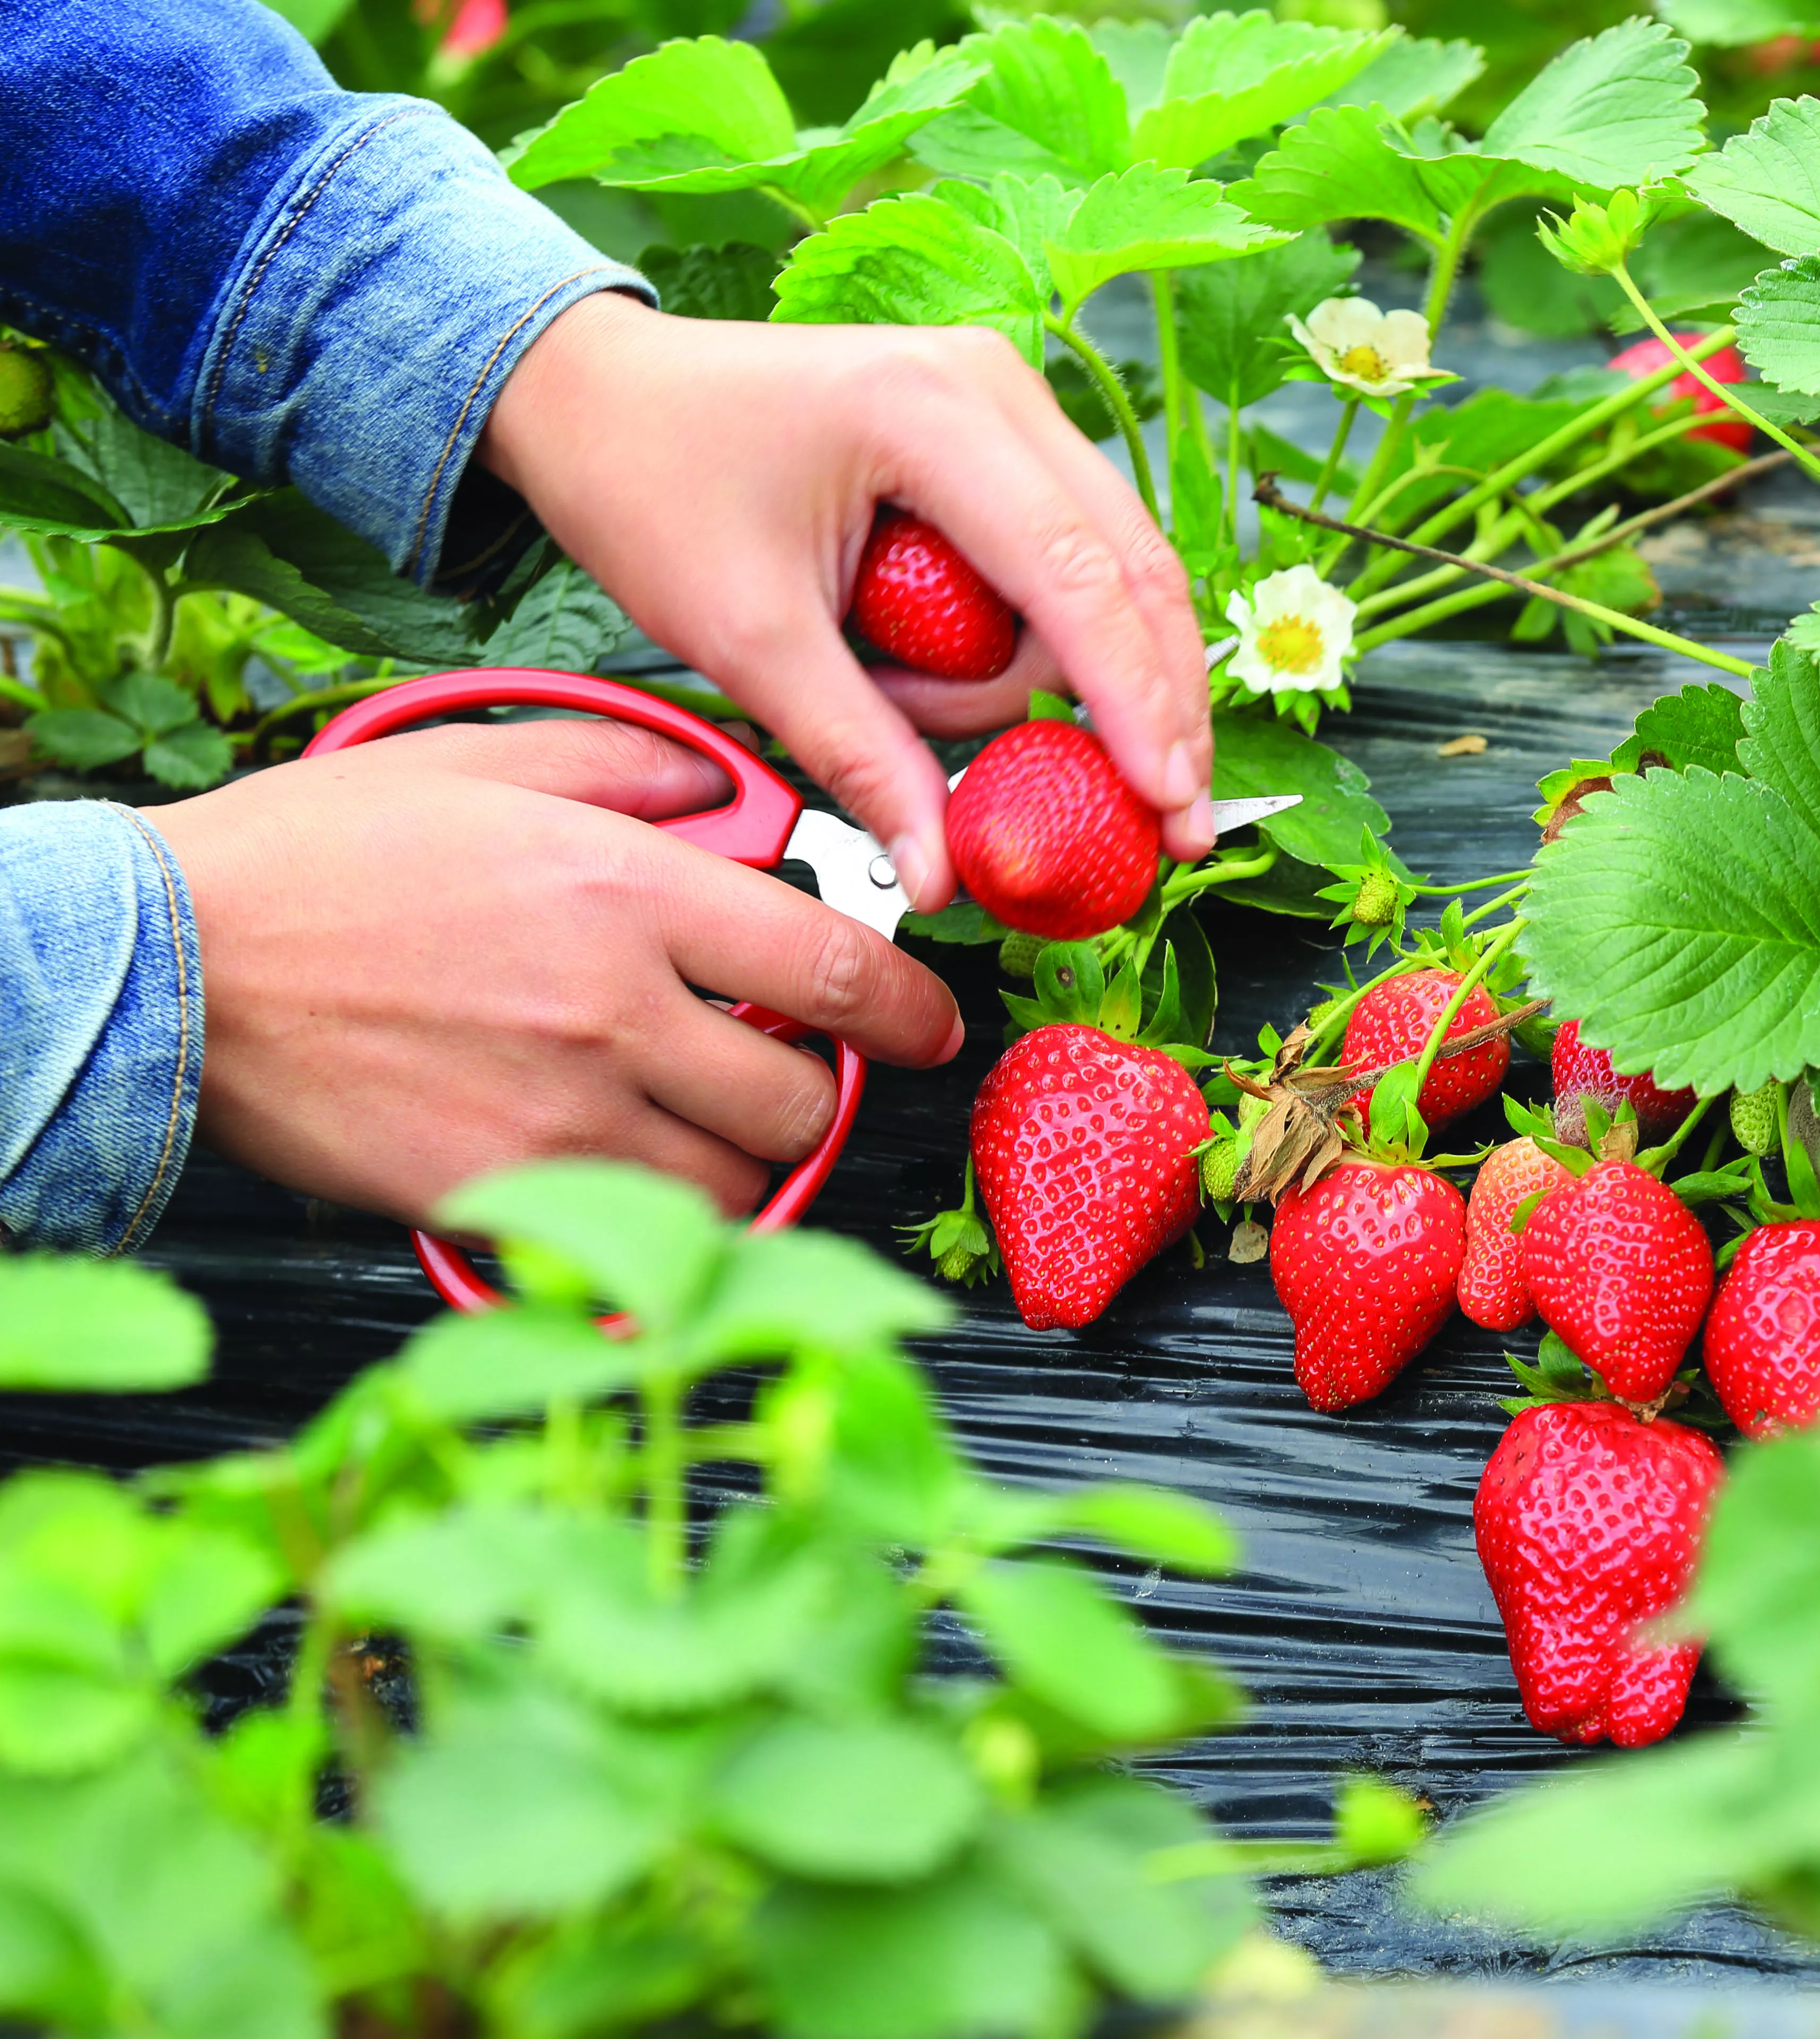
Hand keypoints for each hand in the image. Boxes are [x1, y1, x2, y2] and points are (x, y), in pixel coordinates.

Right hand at [147, 719, 963, 1225]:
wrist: (175, 962)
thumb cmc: (319, 860)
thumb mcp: (488, 759)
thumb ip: (632, 764)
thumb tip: (728, 782)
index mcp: (627, 894)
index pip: (834, 971)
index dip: (909, 1011)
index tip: (929, 1026)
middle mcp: (613, 1012)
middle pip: (802, 1098)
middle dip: (817, 1093)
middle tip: (784, 1071)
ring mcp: (559, 1115)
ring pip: (734, 1183)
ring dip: (741, 1161)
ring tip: (696, 1123)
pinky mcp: (498, 1193)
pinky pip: (634, 1234)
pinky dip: (652, 1217)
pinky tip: (622, 1172)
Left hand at [476, 292, 1217, 903]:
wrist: (593, 392)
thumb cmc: (648, 486)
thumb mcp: (748, 640)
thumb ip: (859, 755)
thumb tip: (939, 875)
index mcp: (932, 413)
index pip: (1079, 578)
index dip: (1136, 704)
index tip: (1170, 805)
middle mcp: (996, 388)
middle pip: (1133, 569)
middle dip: (1153, 704)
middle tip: (1167, 821)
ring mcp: (1007, 401)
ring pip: (1114, 568)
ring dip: (1065, 675)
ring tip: (919, 710)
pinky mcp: (999, 432)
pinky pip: (1070, 555)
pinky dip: (1051, 640)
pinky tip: (978, 685)